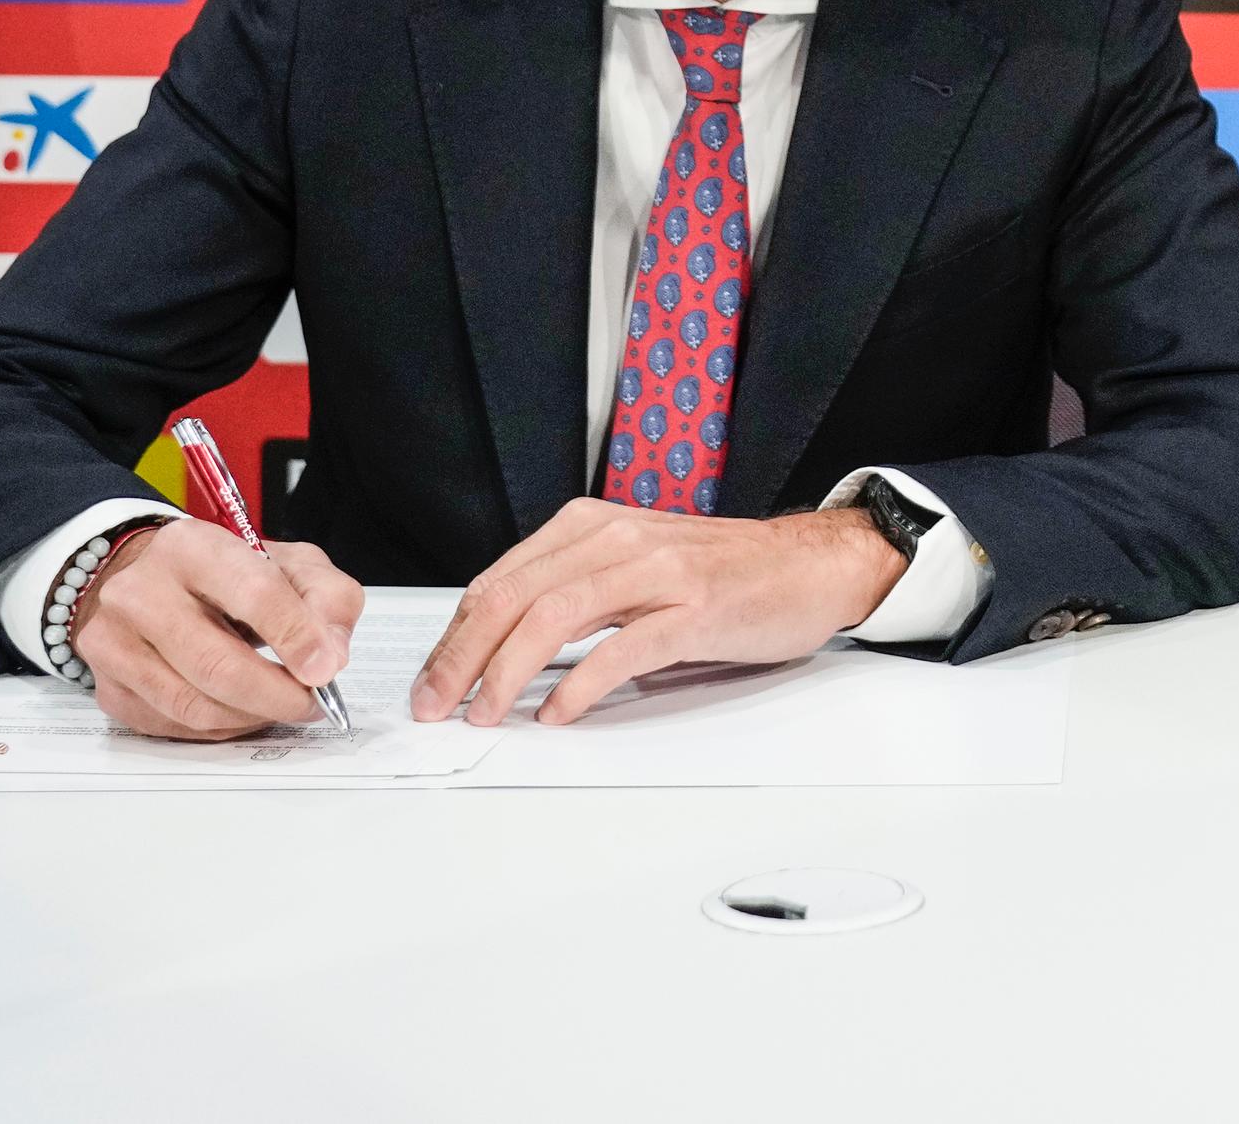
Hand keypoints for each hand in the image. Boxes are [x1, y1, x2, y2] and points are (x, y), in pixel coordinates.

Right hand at [72, 521, 362, 740]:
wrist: (146, 579)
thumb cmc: (224, 573)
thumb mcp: (288, 562)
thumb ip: (325, 597)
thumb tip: (330, 656)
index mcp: (192, 547)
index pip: (253, 593)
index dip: (296, 637)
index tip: (326, 668)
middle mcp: (140, 591)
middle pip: (216, 663)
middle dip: (277, 694)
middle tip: (310, 704)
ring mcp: (114, 642)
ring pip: (192, 705)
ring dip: (250, 717)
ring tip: (282, 707)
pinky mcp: (108, 687)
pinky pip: (172, 726)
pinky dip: (220, 728)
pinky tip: (242, 712)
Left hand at [410, 502, 908, 726]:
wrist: (808, 564)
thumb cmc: (722, 573)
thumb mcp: (633, 567)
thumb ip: (574, 594)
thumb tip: (501, 649)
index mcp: (592, 526)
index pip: (499, 580)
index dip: (454, 636)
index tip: (431, 681)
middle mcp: (618, 537)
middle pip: (514, 596)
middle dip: (462, 657)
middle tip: (437, 704)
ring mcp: (658, 570)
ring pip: (556, 616)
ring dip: (507, 672)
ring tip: (486, 712)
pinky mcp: (695, 608)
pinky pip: (622, 647)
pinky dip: (580, 685)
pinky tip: (558, 713)